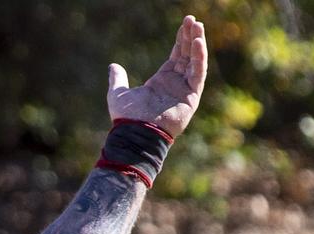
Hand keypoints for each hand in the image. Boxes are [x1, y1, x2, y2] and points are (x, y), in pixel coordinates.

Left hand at [107, 15, 206, 136]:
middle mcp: (175, 84)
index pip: (176, 56)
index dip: (181, 40)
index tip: (185, 23)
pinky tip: (198, 43)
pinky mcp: (191, 97)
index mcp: (161, 81)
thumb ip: (118, 79)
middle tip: (193, 20)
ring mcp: (185, 90)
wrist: (134, 133)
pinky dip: (199, 58)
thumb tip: (113, 66)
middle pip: (187, 56)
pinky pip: (198, 74)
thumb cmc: (126, 117)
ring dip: (197, 44)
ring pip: (195, 62)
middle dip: (190, 37)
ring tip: (198, 27)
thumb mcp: (118, 93)